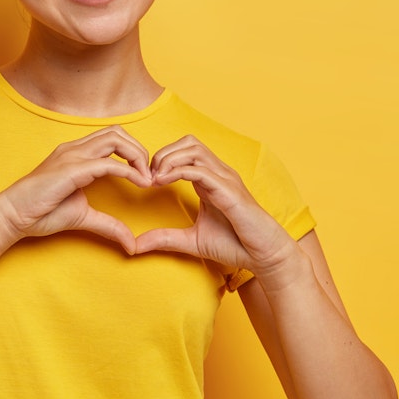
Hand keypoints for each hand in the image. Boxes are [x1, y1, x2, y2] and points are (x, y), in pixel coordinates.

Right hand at [0, 127, 152, 253]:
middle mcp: (74, 148)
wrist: (12, 216)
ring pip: (115, 139)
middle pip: (117, 132)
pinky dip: (128, 171)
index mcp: (76, 154)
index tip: (145, 177)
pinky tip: (139, 184)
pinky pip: (107, 163)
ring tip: (147, 178)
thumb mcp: (83, 217)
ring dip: (137, 156)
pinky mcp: (71, 169)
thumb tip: (131, 244)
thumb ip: (108, 225)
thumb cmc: (40, 213)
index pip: (112, 138)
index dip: (133, 153)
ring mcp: (72, 156)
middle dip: (140, 150)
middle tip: (150, 175)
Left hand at [134, 135, 296, 275]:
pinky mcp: (230, 191)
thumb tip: (135, 245)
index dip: (161, 159)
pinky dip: (178, 171)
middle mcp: (219, 174)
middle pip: (188, 142)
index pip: (184, 151)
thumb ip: (164, 239)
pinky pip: (201, 170)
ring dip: (168, 159)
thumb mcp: (191, 241)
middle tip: (147, 176)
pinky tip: (162, 182)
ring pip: (194, 150)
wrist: (264, 256)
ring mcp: (226, 179)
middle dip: (163, 154)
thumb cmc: (235, 245)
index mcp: (210, 180)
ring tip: (153, 179)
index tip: (145, 180)